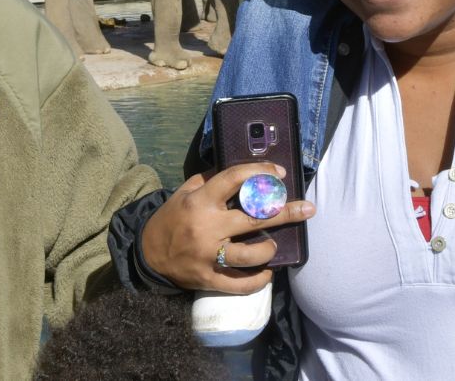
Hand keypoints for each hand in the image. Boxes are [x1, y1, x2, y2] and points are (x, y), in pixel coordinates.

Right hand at [140, 163, 314, 293]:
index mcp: (201, 201)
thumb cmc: (172, 218)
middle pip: (255, 218)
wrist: (147, 254)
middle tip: (307, 209)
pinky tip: (267, 272)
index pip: (235, 179)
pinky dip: (259, 280)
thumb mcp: (185, 192)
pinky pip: (241, 284)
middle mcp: (208, 227)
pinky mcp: (209, 279)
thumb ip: (211, 180)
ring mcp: (209, 256)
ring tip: (275, 245)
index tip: (279, 174)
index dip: (260, 173)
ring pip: (251, 255)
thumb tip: (243, 171)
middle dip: (286, 212)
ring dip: (269, 249)